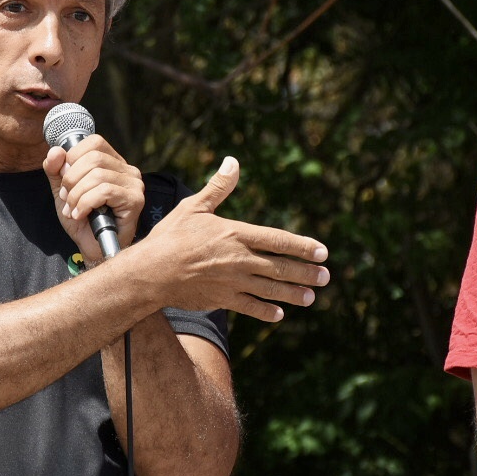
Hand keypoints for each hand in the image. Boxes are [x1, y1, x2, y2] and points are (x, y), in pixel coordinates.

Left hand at [42, 134, 144, 261]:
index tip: (64, 180)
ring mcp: (134, 184)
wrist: (92, 248)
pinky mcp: (135, 200)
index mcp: (112, 162)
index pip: (94, 142)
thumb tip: (56, 150)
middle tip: (66, 199)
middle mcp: (127, 170)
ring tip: (73, 210)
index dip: (73, 157)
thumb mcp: (62, 190)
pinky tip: (81, 215)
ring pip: (98, 175)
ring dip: (77, 195)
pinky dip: (85, 203)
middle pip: (94, 158)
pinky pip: (105, 191)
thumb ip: (56, 170)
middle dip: (72, 179)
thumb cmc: (82, 220)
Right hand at [129, 156, 328, 321]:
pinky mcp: (222, 299)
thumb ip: (218, 187)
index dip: (303, 247)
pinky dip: (266, 311)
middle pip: (280, 267)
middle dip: (306, 273)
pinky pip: (250, 307)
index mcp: (236, 234)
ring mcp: (232, 282)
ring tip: (311, 297)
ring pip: (271, 289)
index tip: (322, 252)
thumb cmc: (170, 236)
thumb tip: (233, 161)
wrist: (150, 272)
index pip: (278, 240)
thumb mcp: (194, 207)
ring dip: (293, 293)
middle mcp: (239, 259)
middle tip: (325, 277)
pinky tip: (279, 314)